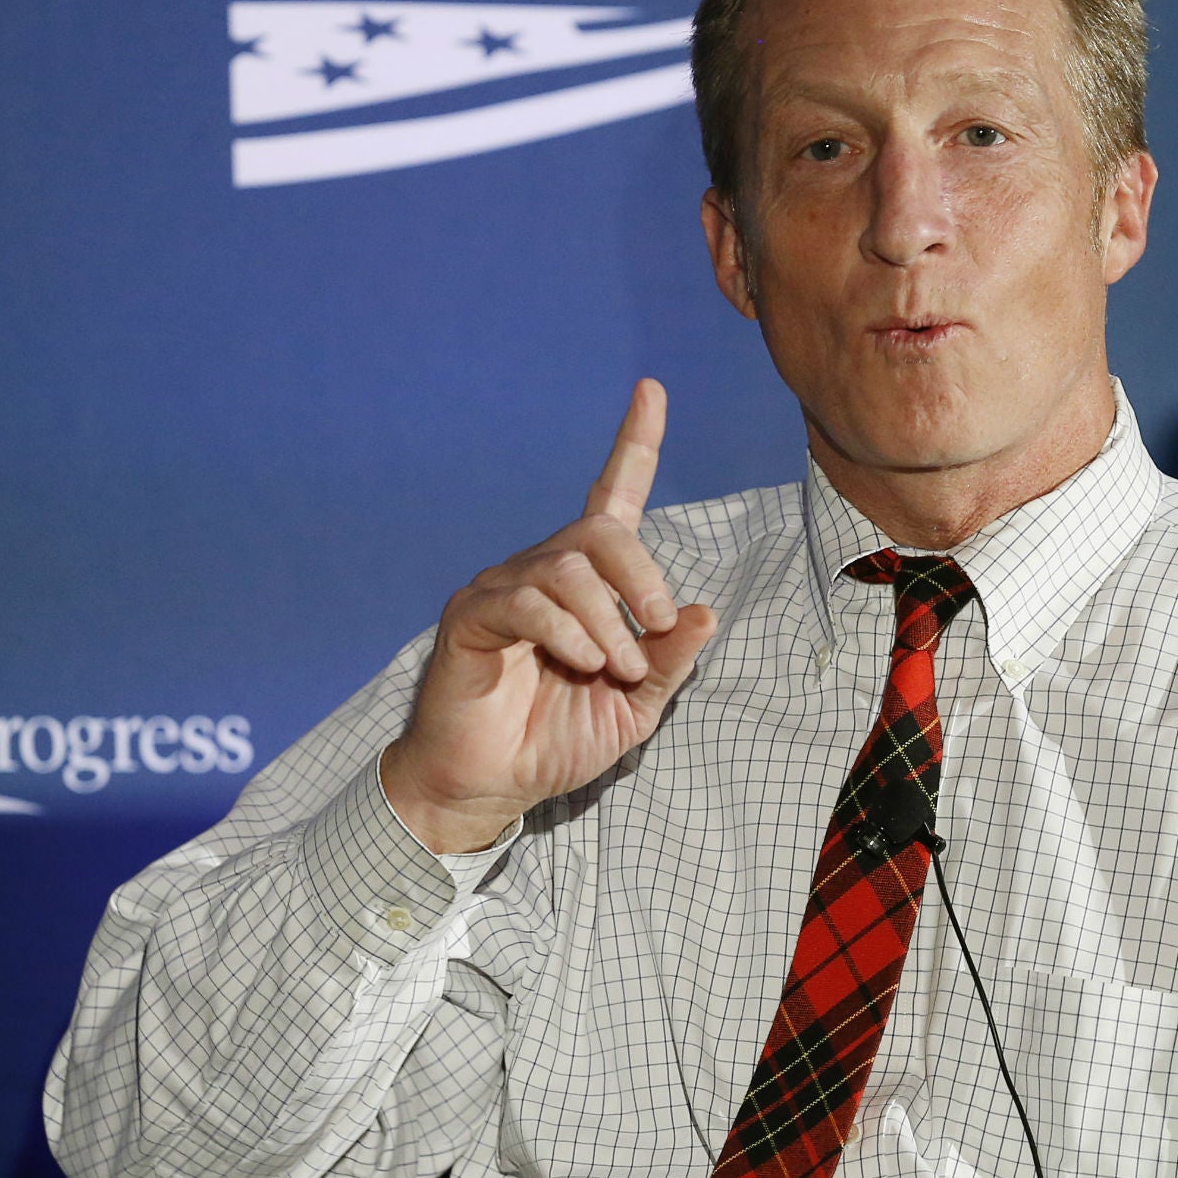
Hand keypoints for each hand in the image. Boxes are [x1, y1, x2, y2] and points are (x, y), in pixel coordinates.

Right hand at [381, 379, 717, 852]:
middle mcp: (543, 572)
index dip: (634, 443)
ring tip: (614, 668)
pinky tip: (579, 662)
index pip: (613, 497)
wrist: (492, 788)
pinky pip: (527, 601)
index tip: (651, 389)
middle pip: (600, 532)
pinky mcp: (472, 617)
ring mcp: (503, 590)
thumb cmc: (556, 741)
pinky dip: (566, 632)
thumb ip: (669, 662)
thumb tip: (704, 613)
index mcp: (587, 584)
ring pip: (568, 568)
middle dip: (642, 576)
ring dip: (607, 622)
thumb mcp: (634, 707)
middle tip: (656, 629)